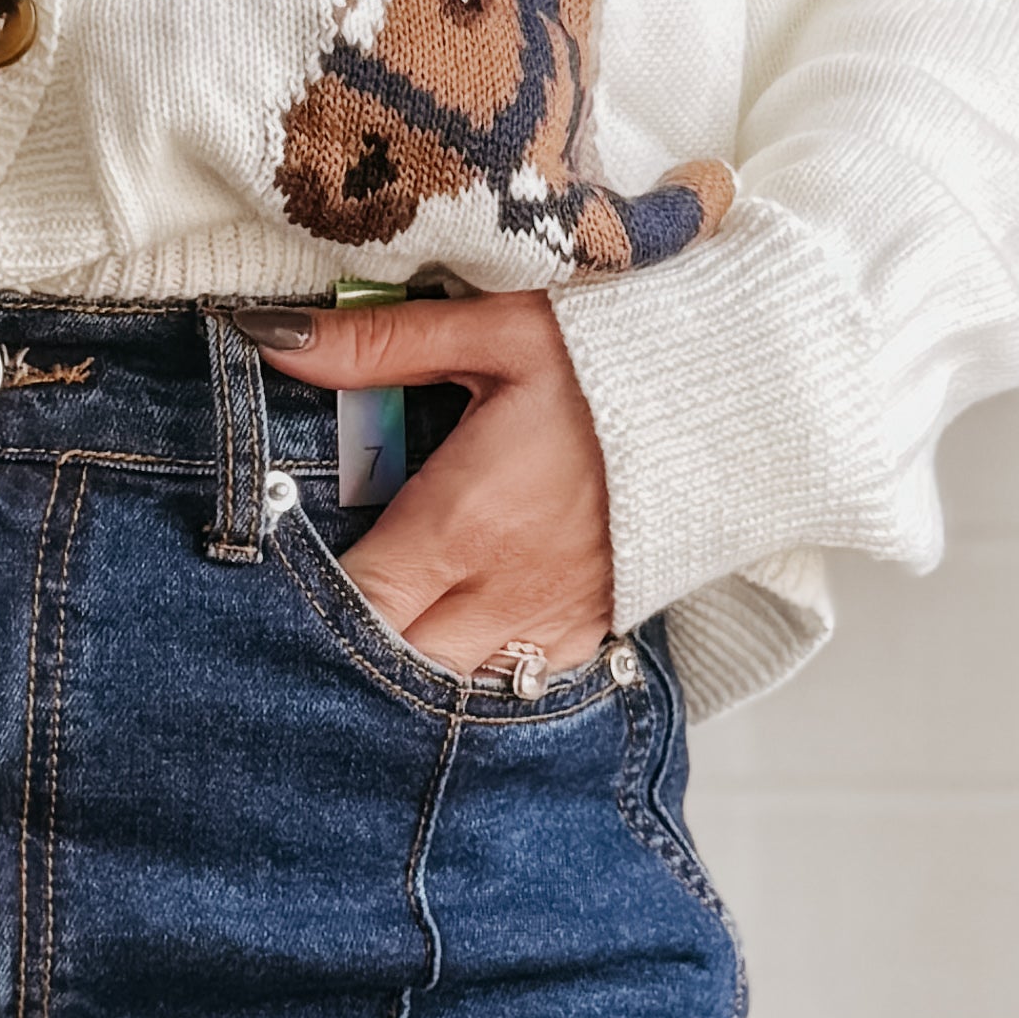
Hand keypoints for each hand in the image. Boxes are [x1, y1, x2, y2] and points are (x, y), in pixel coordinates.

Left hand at [262, 296, 618, 683]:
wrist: (747, 394)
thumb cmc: (618, 354)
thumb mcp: (497, 328)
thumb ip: (380, 344)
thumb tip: (271, 338)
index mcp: (464, 521)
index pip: (356, 602)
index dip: (306, 604)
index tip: (271, 580)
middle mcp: (503, 590)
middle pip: (394, 665)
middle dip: (348, 649)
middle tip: (309, 611)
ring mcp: (551, 619)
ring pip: (450, 689)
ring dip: (408, 667)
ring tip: (375, 631)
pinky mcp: (592, 629)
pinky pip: (514, 685)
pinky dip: (473, 675)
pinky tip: (451, 639)